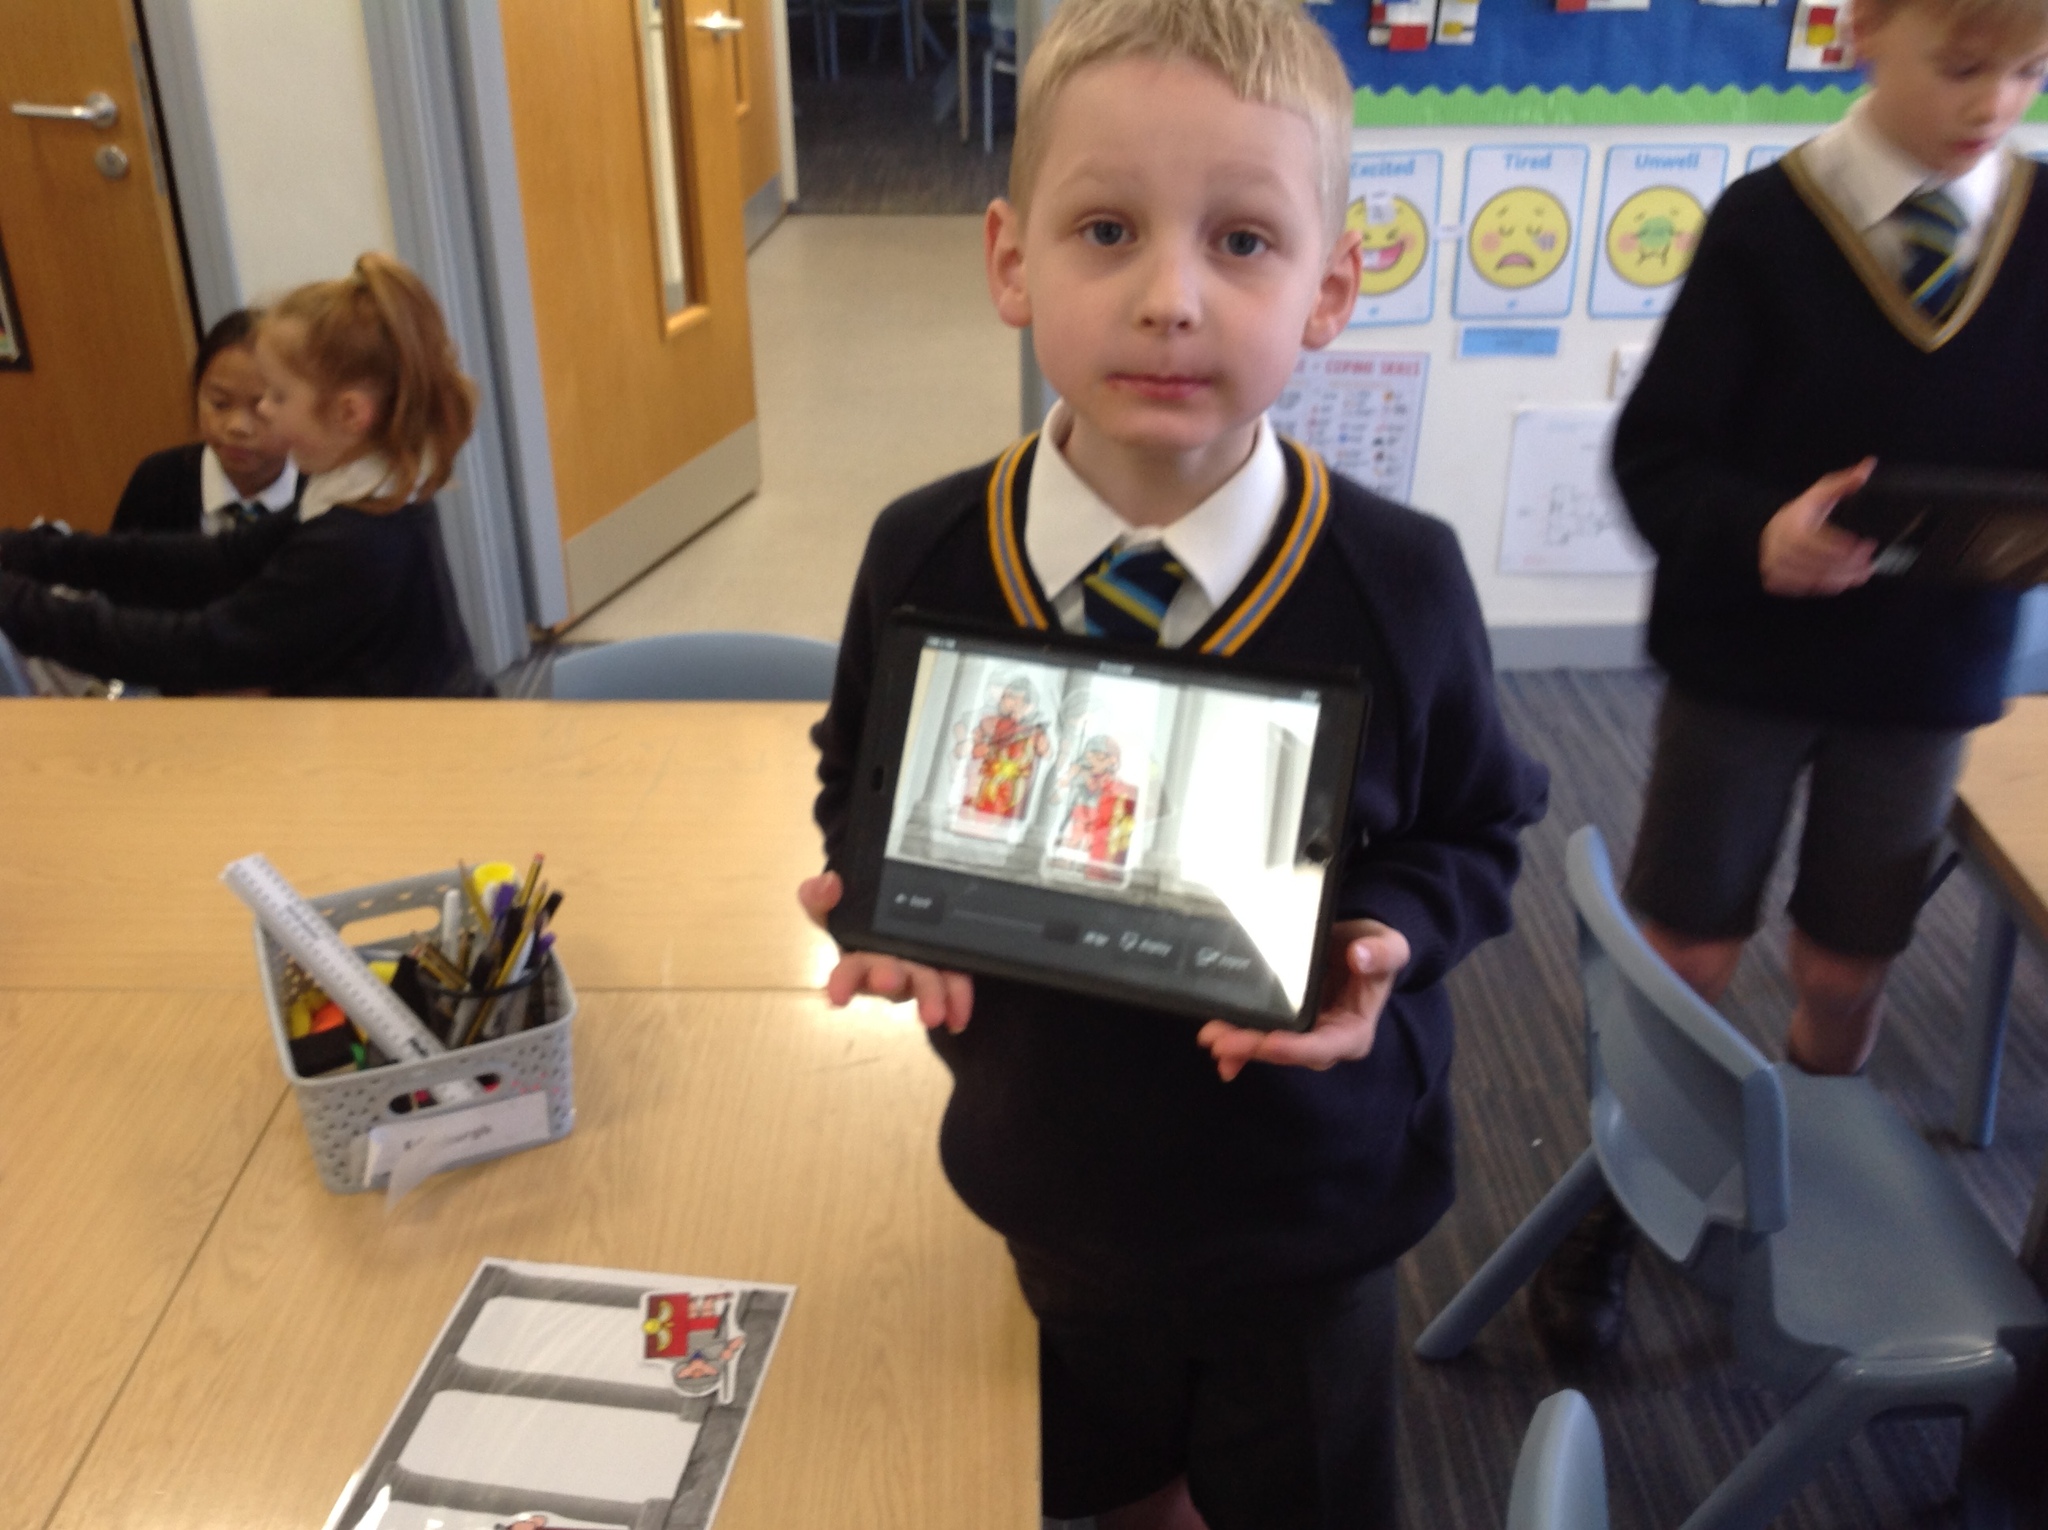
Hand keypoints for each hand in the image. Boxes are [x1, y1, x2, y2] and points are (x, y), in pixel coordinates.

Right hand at [796, 870, 974, 1032]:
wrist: (911, 901)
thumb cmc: (867, 906)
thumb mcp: (843, 897)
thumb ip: (823, 894)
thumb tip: (829, 884)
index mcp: (859, 950)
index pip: (846, 968)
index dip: (841, 982)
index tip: (837, 998)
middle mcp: (886, 967)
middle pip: (885, 975)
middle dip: (886, 979)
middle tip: (888, 981)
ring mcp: (917, 970)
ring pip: (922, 982)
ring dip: (927, 996)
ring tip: (934, 1013)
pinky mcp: (946, 969)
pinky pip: (952, 984)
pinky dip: (957, 998)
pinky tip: (959, 1016)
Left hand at [1196, 920, 1410, 1082]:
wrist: (1358, 946)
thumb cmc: (1375, 950)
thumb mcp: (1390, 946)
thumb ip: (1383, 953)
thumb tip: (1361, 956)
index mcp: (1353, 1031)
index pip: (1324, 1047)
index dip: (1296, 1049)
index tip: (1269, 1043)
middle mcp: (1325, 1040)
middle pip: (1288, 1051)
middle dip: (1254, 1048)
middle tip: (1221, 1041)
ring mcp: (1302, 1034)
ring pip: (1268, 1045)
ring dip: (1238, 1044)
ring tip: (1210, 1037)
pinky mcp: (1284, 1023)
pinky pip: (1258, 1036)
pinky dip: (1235, 1040)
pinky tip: (1213, 1038)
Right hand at [1759, 459, 1878, 596]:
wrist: (1770, 530)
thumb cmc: (1801, 512)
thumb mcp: (1821, 493)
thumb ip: (1845, 482)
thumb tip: (1868, 466)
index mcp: (1788, 525)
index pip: (1812, 541)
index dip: (1839, 546)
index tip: (1866, 545)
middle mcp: (1776, 547)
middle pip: (1814, 563)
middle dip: (1846, 566)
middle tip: (1870, 564)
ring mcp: (1773, 566)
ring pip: (1810, 579)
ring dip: (1840, 579)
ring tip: (1863, 575)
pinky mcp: (1774, 581)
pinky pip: (1802, 589)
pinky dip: (1825, 588)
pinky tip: (1843, 582)